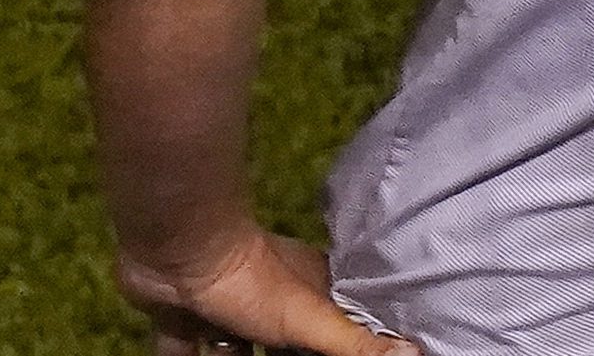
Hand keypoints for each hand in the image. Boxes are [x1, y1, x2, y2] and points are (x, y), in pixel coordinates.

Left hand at [119, 226, 409, 355]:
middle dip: (287, 353)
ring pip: (240, 350)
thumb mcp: (310, 321)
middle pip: (289, 343)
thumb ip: (357, 343)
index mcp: (309, 293)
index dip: (338, 341)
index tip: (334, 348)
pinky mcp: (189, 319)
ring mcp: (229, 310)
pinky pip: (191, 349)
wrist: (177, 249)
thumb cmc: (253, 282)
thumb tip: (416, 351)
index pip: (335, 327)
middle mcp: (273, 300)